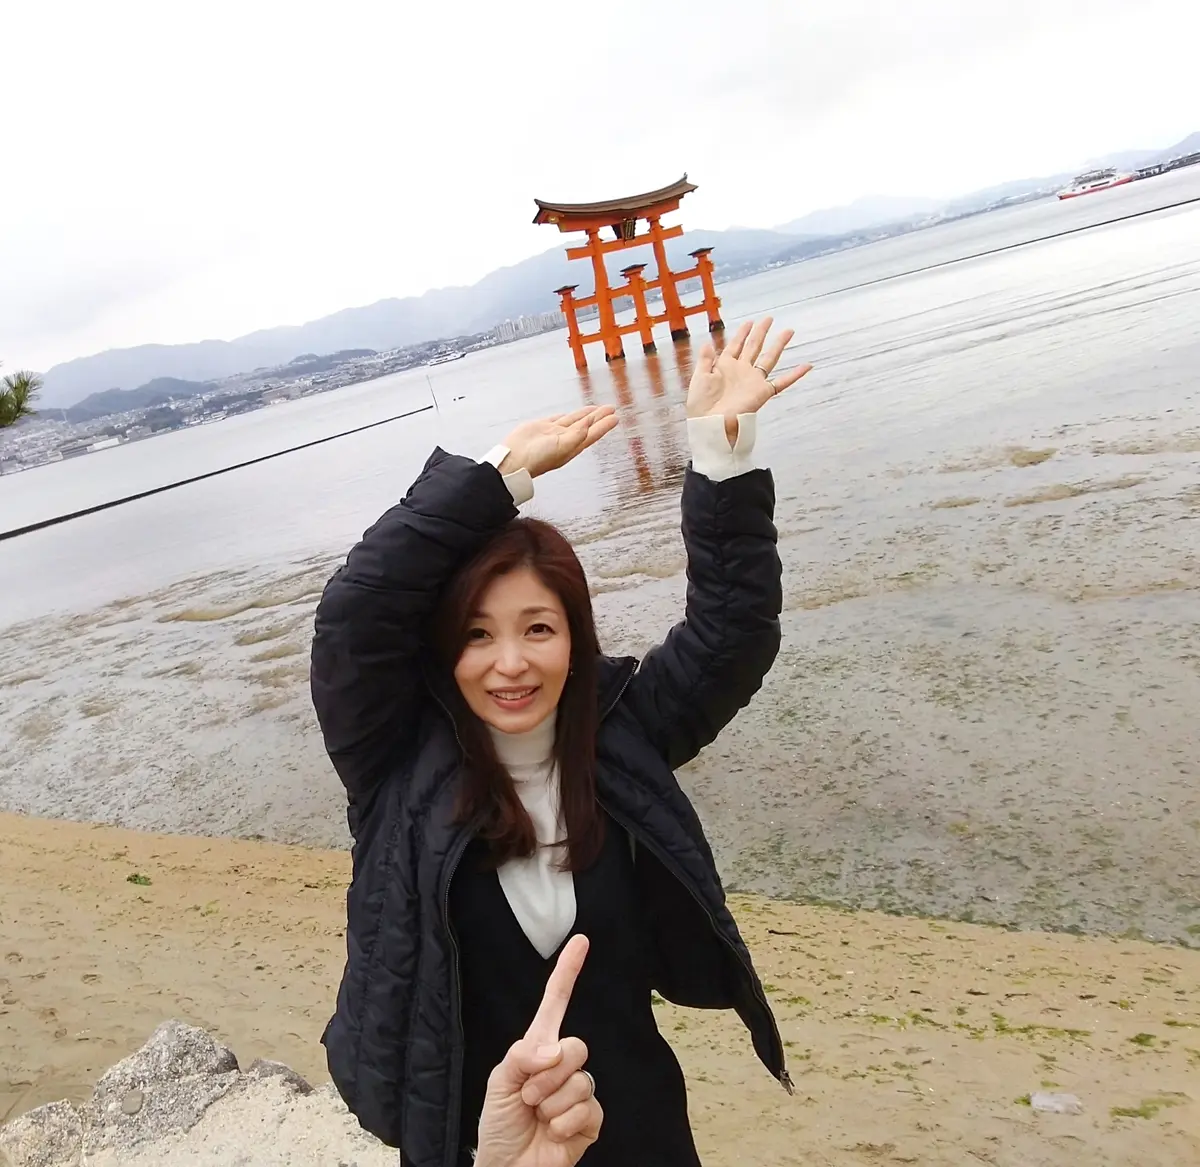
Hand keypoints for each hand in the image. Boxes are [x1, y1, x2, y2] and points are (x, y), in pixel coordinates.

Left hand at [474, 936, 601, 1166]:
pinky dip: (565, 1124)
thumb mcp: (500, 1082)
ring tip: (539, 1117)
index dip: (568, 971)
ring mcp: (579, 1093)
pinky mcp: (590, 1121)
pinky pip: (588, 1109)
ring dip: (552, 1104)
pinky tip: (553, 1133)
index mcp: (539, 1048)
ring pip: (580, 1081)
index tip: (581, 941)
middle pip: (577, 1046)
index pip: (556, 1002)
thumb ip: (524, 1055)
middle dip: (548, 1075)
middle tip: (530, 1096)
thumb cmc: (499, 1125)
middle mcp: (563, 1066)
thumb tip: (556, 1050)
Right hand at [500, 407, 617, 478]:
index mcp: (573, 447)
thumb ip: (579, 433)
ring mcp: (553, 433)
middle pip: (587, 425)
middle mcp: (565, 440)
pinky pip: (558, 419)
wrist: (515, 459)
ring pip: (574, 420)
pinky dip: (566, 416)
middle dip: (599, 417)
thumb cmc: (538, 458)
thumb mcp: (563, 446)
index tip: (615, 417)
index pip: (593, 434)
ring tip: (595, 409)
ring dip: (585, 414)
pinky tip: (571, 414)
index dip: (604, 425)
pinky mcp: (542, 427)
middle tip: (610, 408)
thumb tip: (590, 421)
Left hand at [687, 316, 811, 442]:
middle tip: (769, 319)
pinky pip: (782, 382)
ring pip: (769, 358)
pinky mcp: (762, 392)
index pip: (736, 345)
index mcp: (725, 366)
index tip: (750, 322)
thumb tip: (707, 343)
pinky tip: (807, 366)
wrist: (710, 423)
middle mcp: (741, 371)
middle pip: (754, 346)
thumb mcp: (699, 378)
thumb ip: (705, 360)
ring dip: (779, 344)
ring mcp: (753, 381)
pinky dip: (795, 375)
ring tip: (788, 332)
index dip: (742, 333)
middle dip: (761, 332)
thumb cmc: (702, 405)